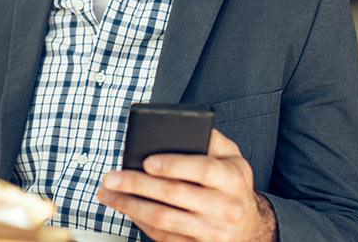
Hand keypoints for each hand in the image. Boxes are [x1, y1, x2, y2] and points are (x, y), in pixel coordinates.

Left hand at [96, 129, 276, 240]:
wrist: (250, 225)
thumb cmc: (232, 182)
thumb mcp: (232, 155)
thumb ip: (211, 138)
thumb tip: (183, 126)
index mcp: (233, 179)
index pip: (203, 170)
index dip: (174, 165)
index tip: (147, 161)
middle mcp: (226, 208)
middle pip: (175, 195)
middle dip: (137, 185)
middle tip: (111, 177)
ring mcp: (213, 233)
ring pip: (164, 219)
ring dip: (130, 205)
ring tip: (107, 193)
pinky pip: (163, 236)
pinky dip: (140, 221)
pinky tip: (125, 207)